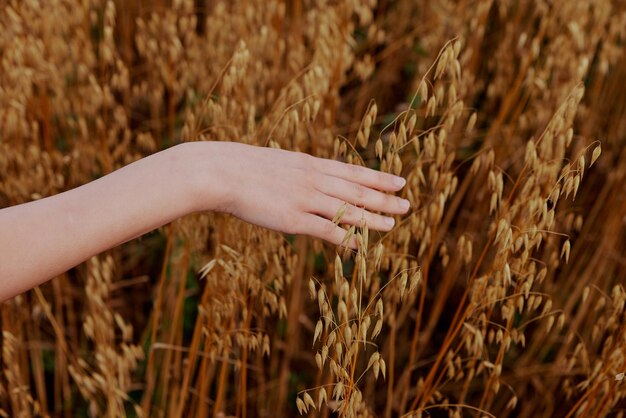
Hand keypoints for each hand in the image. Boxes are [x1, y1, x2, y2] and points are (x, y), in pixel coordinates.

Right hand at [187, 141, 409, 248]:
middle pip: (357, 191)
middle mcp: (314, 180)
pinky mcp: (293, 219)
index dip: (379, 177)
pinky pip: (327, 230)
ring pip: (348, 210)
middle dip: (384, 198)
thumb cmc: (244, 167)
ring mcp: (305, 199)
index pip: (353, 172)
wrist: (221, 172)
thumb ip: (299, 173)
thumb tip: (313, 178)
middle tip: (408, 204)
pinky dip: (347, 238)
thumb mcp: (279, 163)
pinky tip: (362, 245)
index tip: (400, 180)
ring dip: (373, 219)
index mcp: (310, 164)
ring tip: (393, 224)